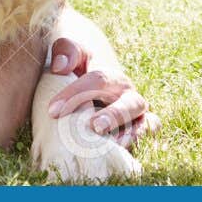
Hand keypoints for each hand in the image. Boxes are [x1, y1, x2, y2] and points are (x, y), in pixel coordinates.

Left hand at [45, 38, 159, 149]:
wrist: (95, 78)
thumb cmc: (79, 67)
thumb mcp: (72, 52)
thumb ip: (66, 51)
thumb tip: (59, 67)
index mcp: (111, 75)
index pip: (97, 81)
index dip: (75, 94)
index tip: (52, 110)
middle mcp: (127, 94)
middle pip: (128, 103)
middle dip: (114, 115)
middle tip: (95, 126)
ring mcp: (136, 113)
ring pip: (144, 121)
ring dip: (131, 133)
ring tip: (113, 143)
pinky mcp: (139, 128)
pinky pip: (148, 133)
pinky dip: (140, 141)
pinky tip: (120, 150)